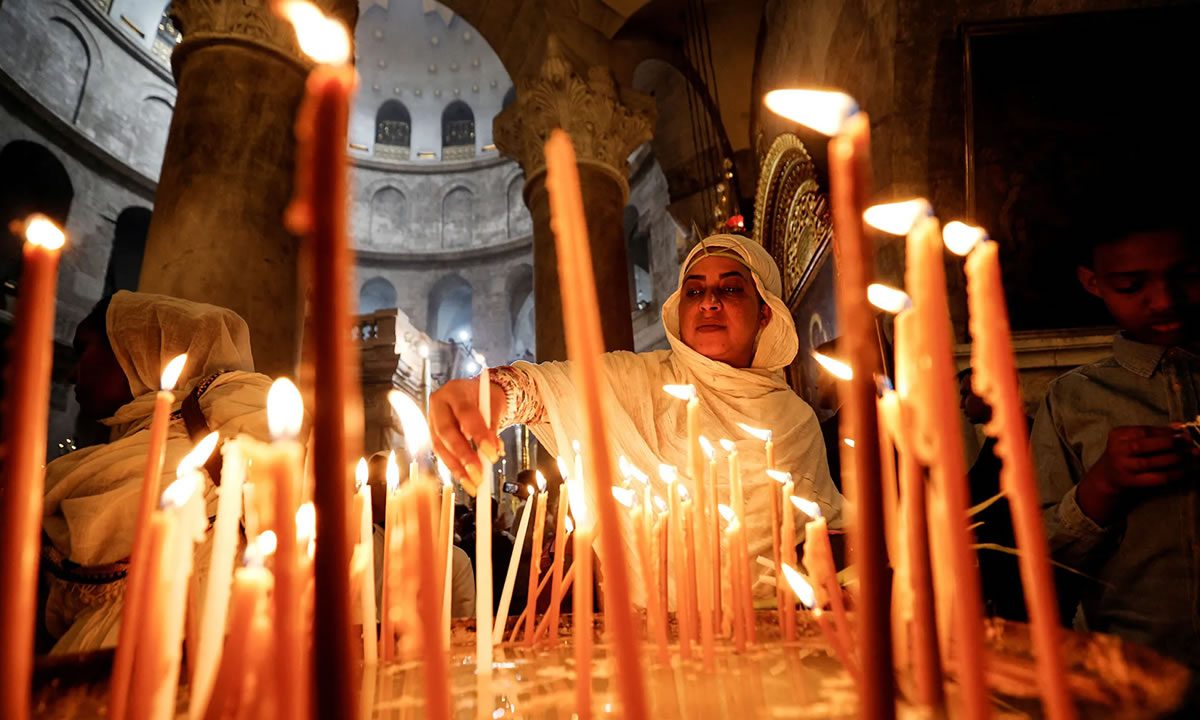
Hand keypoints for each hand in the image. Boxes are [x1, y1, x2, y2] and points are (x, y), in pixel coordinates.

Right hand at [429, 378, 504, 494]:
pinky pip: (441, 453)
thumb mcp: (493, 405)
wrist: (476, 395)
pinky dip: (454, 468)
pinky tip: (465, 479)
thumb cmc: (485, 399)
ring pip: (440, 447)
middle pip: (447, 432)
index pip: (465, 413)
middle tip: (479, 475)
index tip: (492, 454)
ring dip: (457, 468)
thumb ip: (492, 426)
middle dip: (463, 456)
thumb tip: (493, 451)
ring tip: (473, 483)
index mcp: (454, 391)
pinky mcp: (432, 435)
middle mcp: (438, 404)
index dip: (478, 435)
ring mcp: (432, 420)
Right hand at [1077, 425, 1196, 523]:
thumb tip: (1180, 426)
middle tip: (1188, 443)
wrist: (1108, 476)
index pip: (1144, 431)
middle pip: (1143, 445)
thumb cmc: (1126, 454)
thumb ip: (1155, 432)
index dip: (1165, 432)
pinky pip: (1155, 478)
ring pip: (1150, 462)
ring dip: (1174, 458)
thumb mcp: (1133, 439)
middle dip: (1168, 443)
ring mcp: (1123, 467)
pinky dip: (1172, 474)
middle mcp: (1117, 451)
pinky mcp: (1130, 482)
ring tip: (1190, 455)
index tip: (1183, 432)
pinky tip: (1184, 470)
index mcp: (1118, 435)